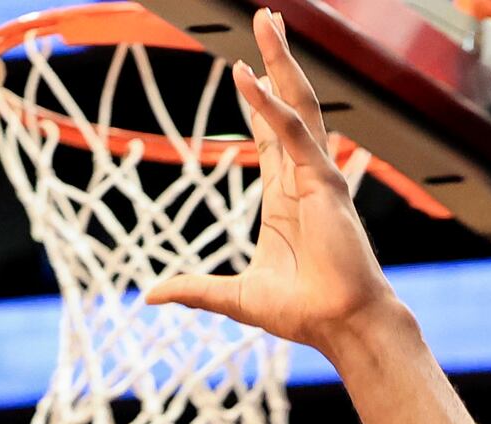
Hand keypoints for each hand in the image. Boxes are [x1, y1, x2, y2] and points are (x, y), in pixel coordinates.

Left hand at [146, 8, 401, 356]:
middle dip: (275, 59)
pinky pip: (296, 133)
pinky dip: (271, 105)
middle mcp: (303, 177)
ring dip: (280, 60)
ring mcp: (317, 175)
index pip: (269, 133)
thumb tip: (151, 294)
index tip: (247, 67)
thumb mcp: (234, 297)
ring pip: (298, 102)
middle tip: (264, 19)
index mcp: (284, 196)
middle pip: (288, 102)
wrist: (339, 326)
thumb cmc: (303, 312)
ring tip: (266, 21)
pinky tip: (250, 77)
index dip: (257, 98)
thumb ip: (194, 288)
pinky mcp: (324, 182)